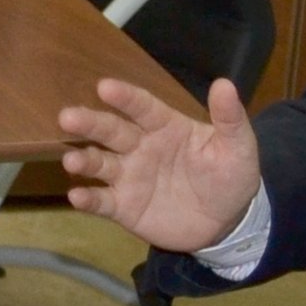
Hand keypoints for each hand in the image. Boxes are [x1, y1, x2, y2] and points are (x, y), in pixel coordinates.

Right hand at [58, 77, 260, 252]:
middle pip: (112, 131)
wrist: (228, 221)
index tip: (105, 86)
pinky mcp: (124, 207)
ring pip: (101, 164)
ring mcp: (131, 177)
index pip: (143, 108)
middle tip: (68, 116)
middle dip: (90, 123)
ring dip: (84, 160)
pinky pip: (102, 201)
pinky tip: (77, 195)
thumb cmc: (230, 176)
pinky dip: (88, 199)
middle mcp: (142, 147)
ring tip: (72, 160)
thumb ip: (230, 118)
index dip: (126, 98)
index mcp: (168, 127)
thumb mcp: (238, 147)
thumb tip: (225, 83)